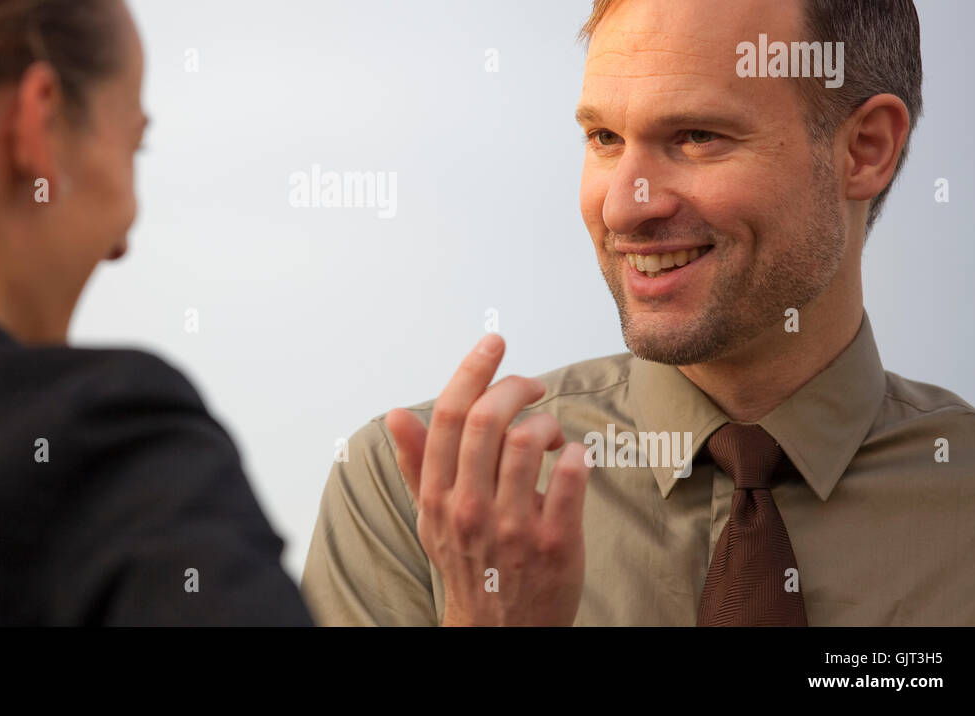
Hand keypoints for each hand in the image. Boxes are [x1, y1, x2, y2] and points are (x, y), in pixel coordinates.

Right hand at [386, 333, 588, 625]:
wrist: (500, 632)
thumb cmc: (469, 563)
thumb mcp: (432, 516)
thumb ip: (416, 462)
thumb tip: (396, 413)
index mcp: (437, 495)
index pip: (448, 415)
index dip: (473, 369)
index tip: (494, 342)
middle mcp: (469, 508)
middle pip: (487, 419)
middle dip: (516, 387)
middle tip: (533, 387)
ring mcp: (513, 527)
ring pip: (531, 441)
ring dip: (549, 423)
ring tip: (553, 436)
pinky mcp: (555, 544)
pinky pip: (572, 477)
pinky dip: (579, 454)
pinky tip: (575, 459)